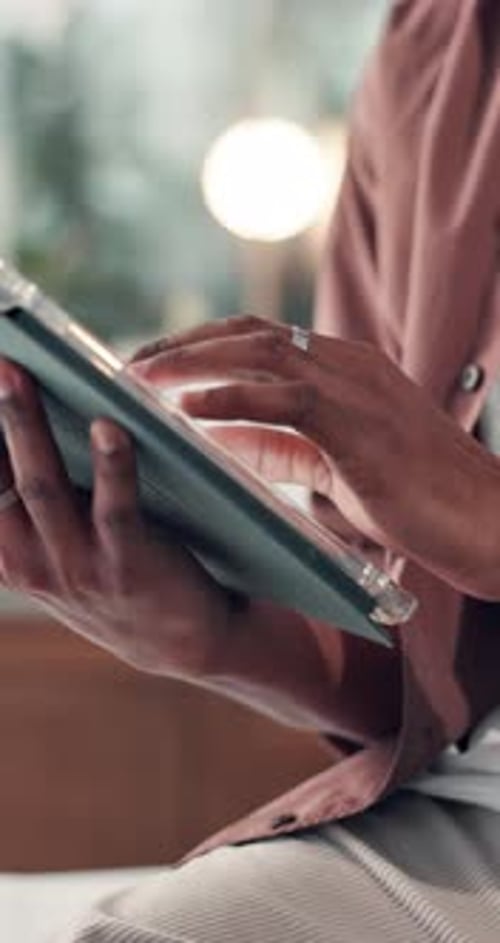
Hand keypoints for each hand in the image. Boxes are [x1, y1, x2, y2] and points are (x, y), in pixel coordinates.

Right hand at [0, 359, 232, 676]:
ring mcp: (78, 569)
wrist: (183, 639)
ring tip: (21, 374)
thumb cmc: (118, 575)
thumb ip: (34, 506)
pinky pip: (115, 509)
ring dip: (27, 427)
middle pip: (1, 477)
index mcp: (11, 555)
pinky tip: (108, 425)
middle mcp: (33, 565)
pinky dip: (110, 465)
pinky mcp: (129, 566)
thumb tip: (19, 419)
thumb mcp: (60, 551)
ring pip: (43, 487)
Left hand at [131, 315, 499, 597]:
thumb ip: (278, 450)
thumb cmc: (414, 502)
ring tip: (142, 377)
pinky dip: (231, 400)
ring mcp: (356, 389)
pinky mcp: (360, 424)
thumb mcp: (331, 471)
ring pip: (260, 352)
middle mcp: (348, 365)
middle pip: (249, 332)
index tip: (156, 360)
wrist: (484, 523)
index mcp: (345, 370)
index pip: (260, 338)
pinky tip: (189, 410)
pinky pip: (285, 399)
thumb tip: (217, 439)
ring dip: (193, 361)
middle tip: (132, 363)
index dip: (203, 344)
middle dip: (184, 344)